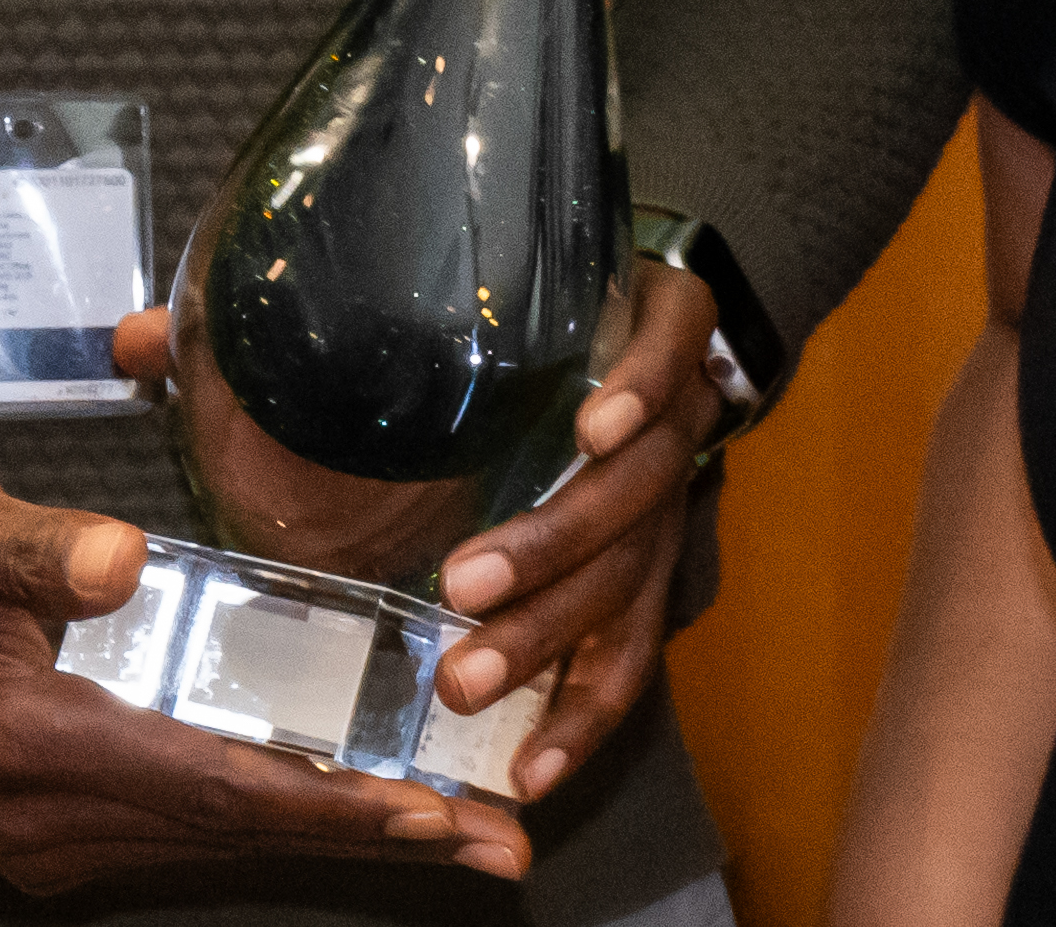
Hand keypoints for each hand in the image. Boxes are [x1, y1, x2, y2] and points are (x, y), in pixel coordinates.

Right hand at [0, 455, 528, 893]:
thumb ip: (39, 546)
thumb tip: (122, 558)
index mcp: (29, 744)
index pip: (216, 789)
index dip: (331, 804)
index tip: (434, 814)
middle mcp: (40, 815)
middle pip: (235, 838)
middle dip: (373, 842)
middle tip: (501, 849)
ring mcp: (38, 833)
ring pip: (214, 847)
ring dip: (331, 841)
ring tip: (454, 839)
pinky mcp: (40, 820)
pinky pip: (178, 834)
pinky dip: (267, 825)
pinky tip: (336, 808)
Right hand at [433, 253, 728, 803]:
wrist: (669, 275)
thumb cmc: (573, 396)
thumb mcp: (529, 486)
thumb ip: (474, 554)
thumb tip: (371, 623)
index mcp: (639, 552)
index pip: (622, 654)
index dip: (579, 719)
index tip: (521, 781)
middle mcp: (666, 498)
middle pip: (617, 585)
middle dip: (536, 641)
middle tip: (456, 681)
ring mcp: (680, 411)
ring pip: (636, 493)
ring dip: (558, 540)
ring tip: (470, 575)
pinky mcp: (683, 323)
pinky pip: (670, 368)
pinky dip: (638, 398)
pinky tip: (593, 428)